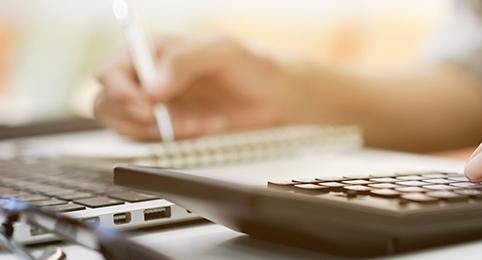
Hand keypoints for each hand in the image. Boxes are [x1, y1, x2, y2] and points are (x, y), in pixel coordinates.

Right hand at [94, 36, 294, 139]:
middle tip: (166, 120)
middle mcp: (149, 78)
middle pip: (107, 103)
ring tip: (195, 122)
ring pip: (126, 126)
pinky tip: (204, 126)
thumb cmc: (254, 66)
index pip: (110, 71)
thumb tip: (153, 86)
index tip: (147, 104)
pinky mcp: (171, 129)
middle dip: (134, 117)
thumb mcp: (225, 51)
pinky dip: (177, 140)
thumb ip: (187, 60)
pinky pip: (155, 142)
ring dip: (159, 130)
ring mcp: (157, 106)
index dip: (120, 91)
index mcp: (153, 52)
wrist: (276, 98)